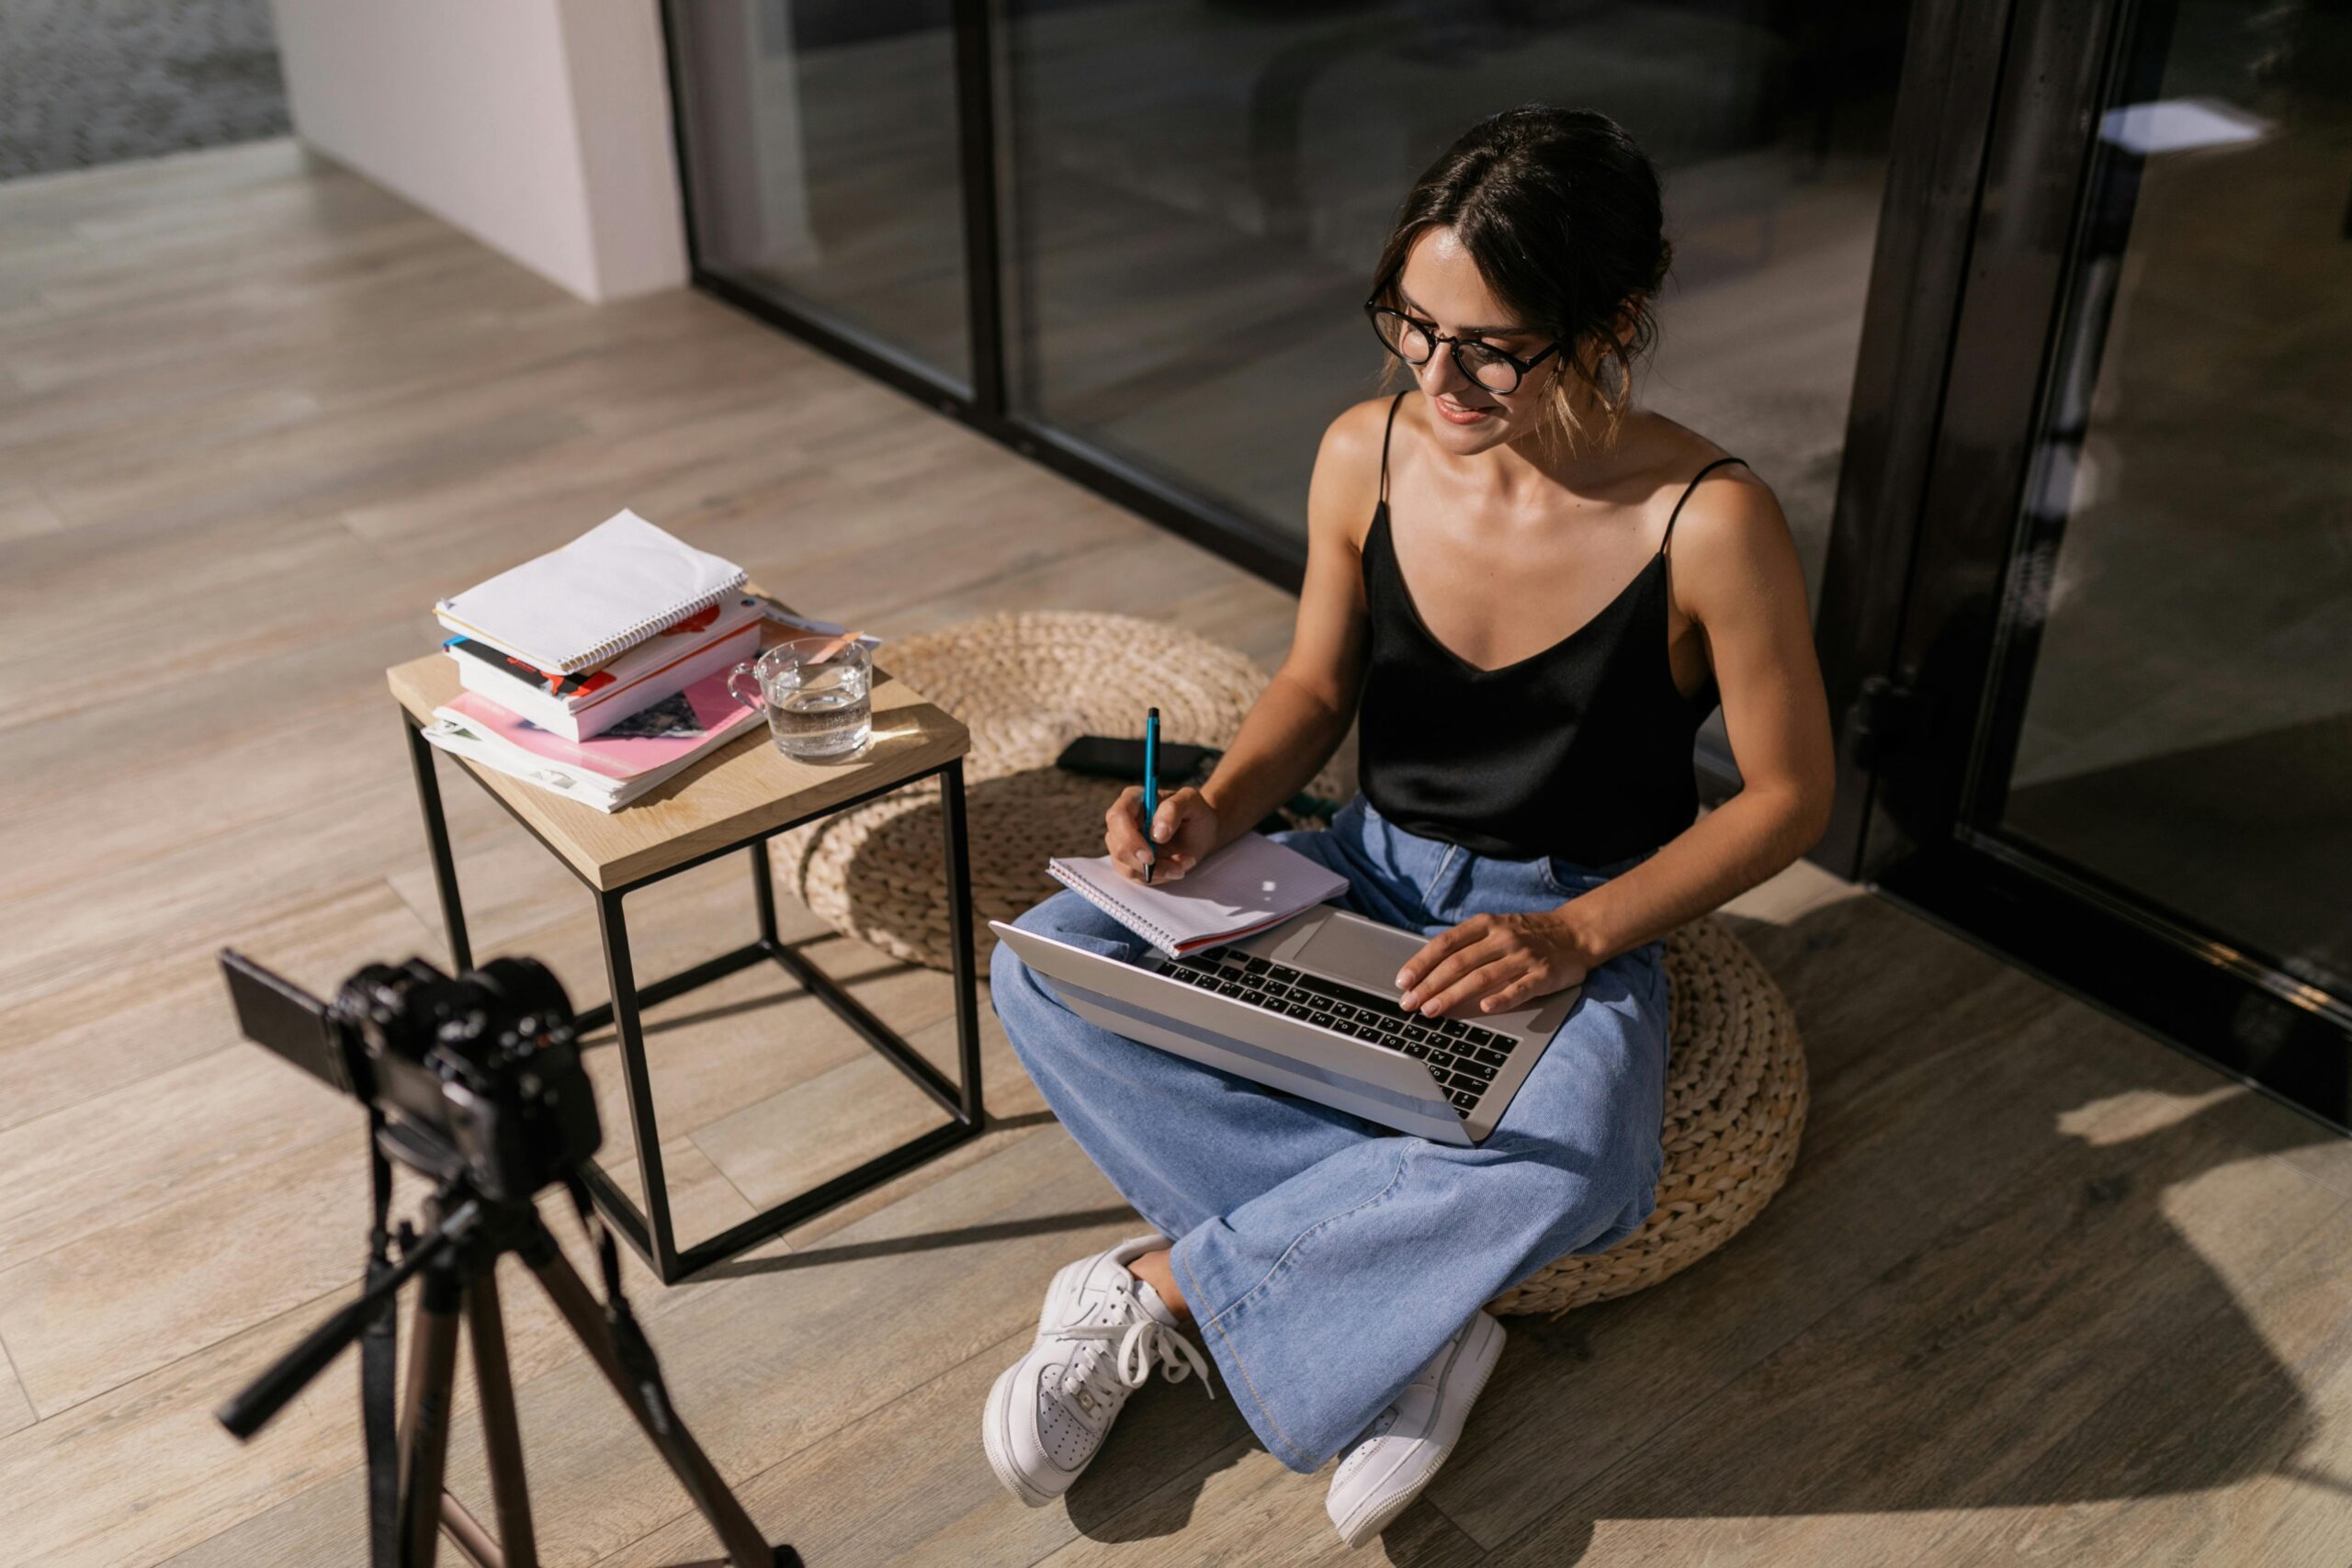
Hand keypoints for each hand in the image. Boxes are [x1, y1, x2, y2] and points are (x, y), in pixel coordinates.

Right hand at [1105, 785, 1218, 882]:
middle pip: (1117, 846)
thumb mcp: (1191, 801)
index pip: (1117, 817)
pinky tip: (1178, 867)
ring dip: (1159, 871)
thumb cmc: (1194, 812)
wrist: (1201, 832)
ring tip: (1185, 861)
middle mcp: (1123, 821)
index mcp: (1133, 799)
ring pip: (1126, 866)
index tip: (1150, 856)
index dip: (1129, 838)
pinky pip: (1137, 877)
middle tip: (1175, 865)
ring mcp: (1124, 843)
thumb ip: (1173, 809)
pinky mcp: (1130, 862)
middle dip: (1144, 863)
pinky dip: (1160, 876)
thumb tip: (1156, 833)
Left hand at [1395, 909, 1592, 1018]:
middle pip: (1459, 963)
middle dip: (1430, 985)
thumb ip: (1467, 946)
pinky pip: (1519, 988)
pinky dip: (1500, 999)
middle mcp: (1502, 938)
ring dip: (1453, 994)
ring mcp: (1523, 956)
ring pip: (1482, 977)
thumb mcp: (1495, 929)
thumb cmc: (1527, 935)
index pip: (1446, 944)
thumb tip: (1427, 970)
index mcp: (1486, 925)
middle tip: (1410, 1003)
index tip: (1403, 981)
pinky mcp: (1543, 975)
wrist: (1575, 933)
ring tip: (1433, 1010)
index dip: (1422, 963)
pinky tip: (1484, 1009)